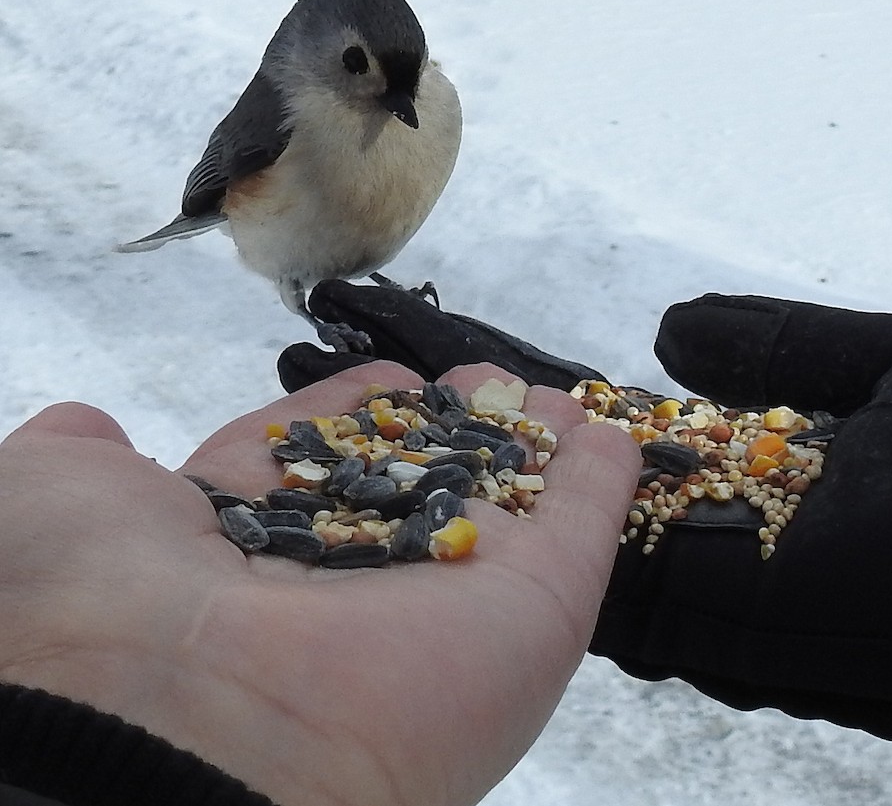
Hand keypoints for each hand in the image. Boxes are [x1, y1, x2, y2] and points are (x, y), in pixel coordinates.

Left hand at [0, 362, 639, 805]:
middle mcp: (354, 579)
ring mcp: (450, 596)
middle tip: (491, 381)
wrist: (180, 732)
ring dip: (540, 451)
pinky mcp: (533, 611)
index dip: (353, 413)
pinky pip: (582, 531)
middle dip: (459, 431)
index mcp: (251, 549)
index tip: (386, 380)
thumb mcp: (51, 500)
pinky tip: (614, 434)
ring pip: (511, 508)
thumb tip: (88, 429)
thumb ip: (78, 459)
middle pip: (422, 488)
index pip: (320, 464)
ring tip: (563, 400)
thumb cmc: (95, 608)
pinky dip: (603, 485)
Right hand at [275, 286, 891, 777]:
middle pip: (539, 471)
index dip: (502, 378)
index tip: (421, 326)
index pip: (591, 420)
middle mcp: (699, 525)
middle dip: (437, 416)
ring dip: (444, 461)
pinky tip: (413, 457)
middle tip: (327, 354)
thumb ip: (777, 349)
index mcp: (737, 465)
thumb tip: (667, 329)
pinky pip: (599, 574)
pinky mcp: (729, 617)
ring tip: (329, 394)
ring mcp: (706, 578)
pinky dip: (509, 520)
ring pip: (544, 526)